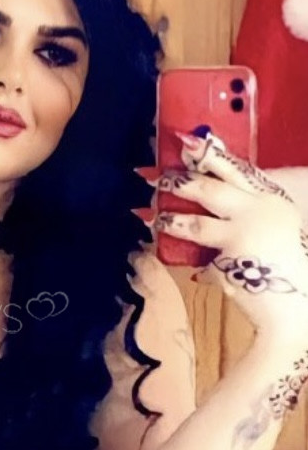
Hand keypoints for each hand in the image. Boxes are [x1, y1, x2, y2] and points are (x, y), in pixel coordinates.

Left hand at [154, 130, 307, 347]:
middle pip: (209, 187)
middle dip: (179, 182)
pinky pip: (199, 258)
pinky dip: (188, 259)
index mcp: (273, 198)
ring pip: (194, 221)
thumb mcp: (274, 230)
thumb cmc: (286, 269)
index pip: (237, 168)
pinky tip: (170, 253)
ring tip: (156, 218)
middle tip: (157, 180)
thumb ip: (246, 214)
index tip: (187, 143)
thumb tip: (208, 200)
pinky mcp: (228, 259)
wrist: (299, 306)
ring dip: (170, 219)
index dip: (209, 154)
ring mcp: (243, 232)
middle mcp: (259, 209)